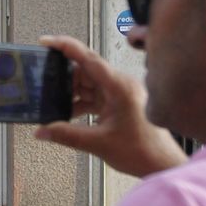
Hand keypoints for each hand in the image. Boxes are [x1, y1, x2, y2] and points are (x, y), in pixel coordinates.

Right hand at [33, 35, 188, 178]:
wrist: (162, 164)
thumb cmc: (144, 150)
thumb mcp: (98, 143)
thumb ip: (66, 135)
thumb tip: (42, 131)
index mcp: (119, 87)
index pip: (88, 58)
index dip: (65, 47)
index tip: (47, 42)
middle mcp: (120, 85)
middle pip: (85, 70)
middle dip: (64, 78)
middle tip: (45, 85)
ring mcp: (120, 94)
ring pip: (88, 84)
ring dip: (72, 93)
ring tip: (55, 103)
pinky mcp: (119, 103)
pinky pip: (95, 96)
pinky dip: (81, 102)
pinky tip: (69, 113)